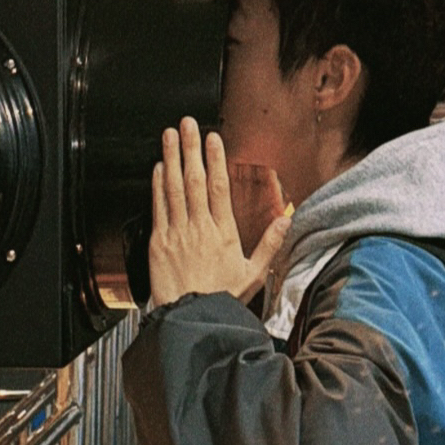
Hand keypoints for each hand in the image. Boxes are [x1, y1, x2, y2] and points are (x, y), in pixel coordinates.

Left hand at [148, 118, 292, 307]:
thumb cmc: (221, 300)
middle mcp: (199, 228)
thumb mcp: (254, 274)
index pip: (219, 187)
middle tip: (187, 123)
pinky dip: (157, 185)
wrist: (192, 320)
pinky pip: (158, 207)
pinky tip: (158, 167)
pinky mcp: (159, 242)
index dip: (215, 159)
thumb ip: (269, 245)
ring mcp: (177, 233)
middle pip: (194, 179)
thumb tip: (286, 221)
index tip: (213, 138)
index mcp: (223, 232)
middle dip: (191, 148)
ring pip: (173, 188)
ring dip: (171, 158)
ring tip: (170, 135)